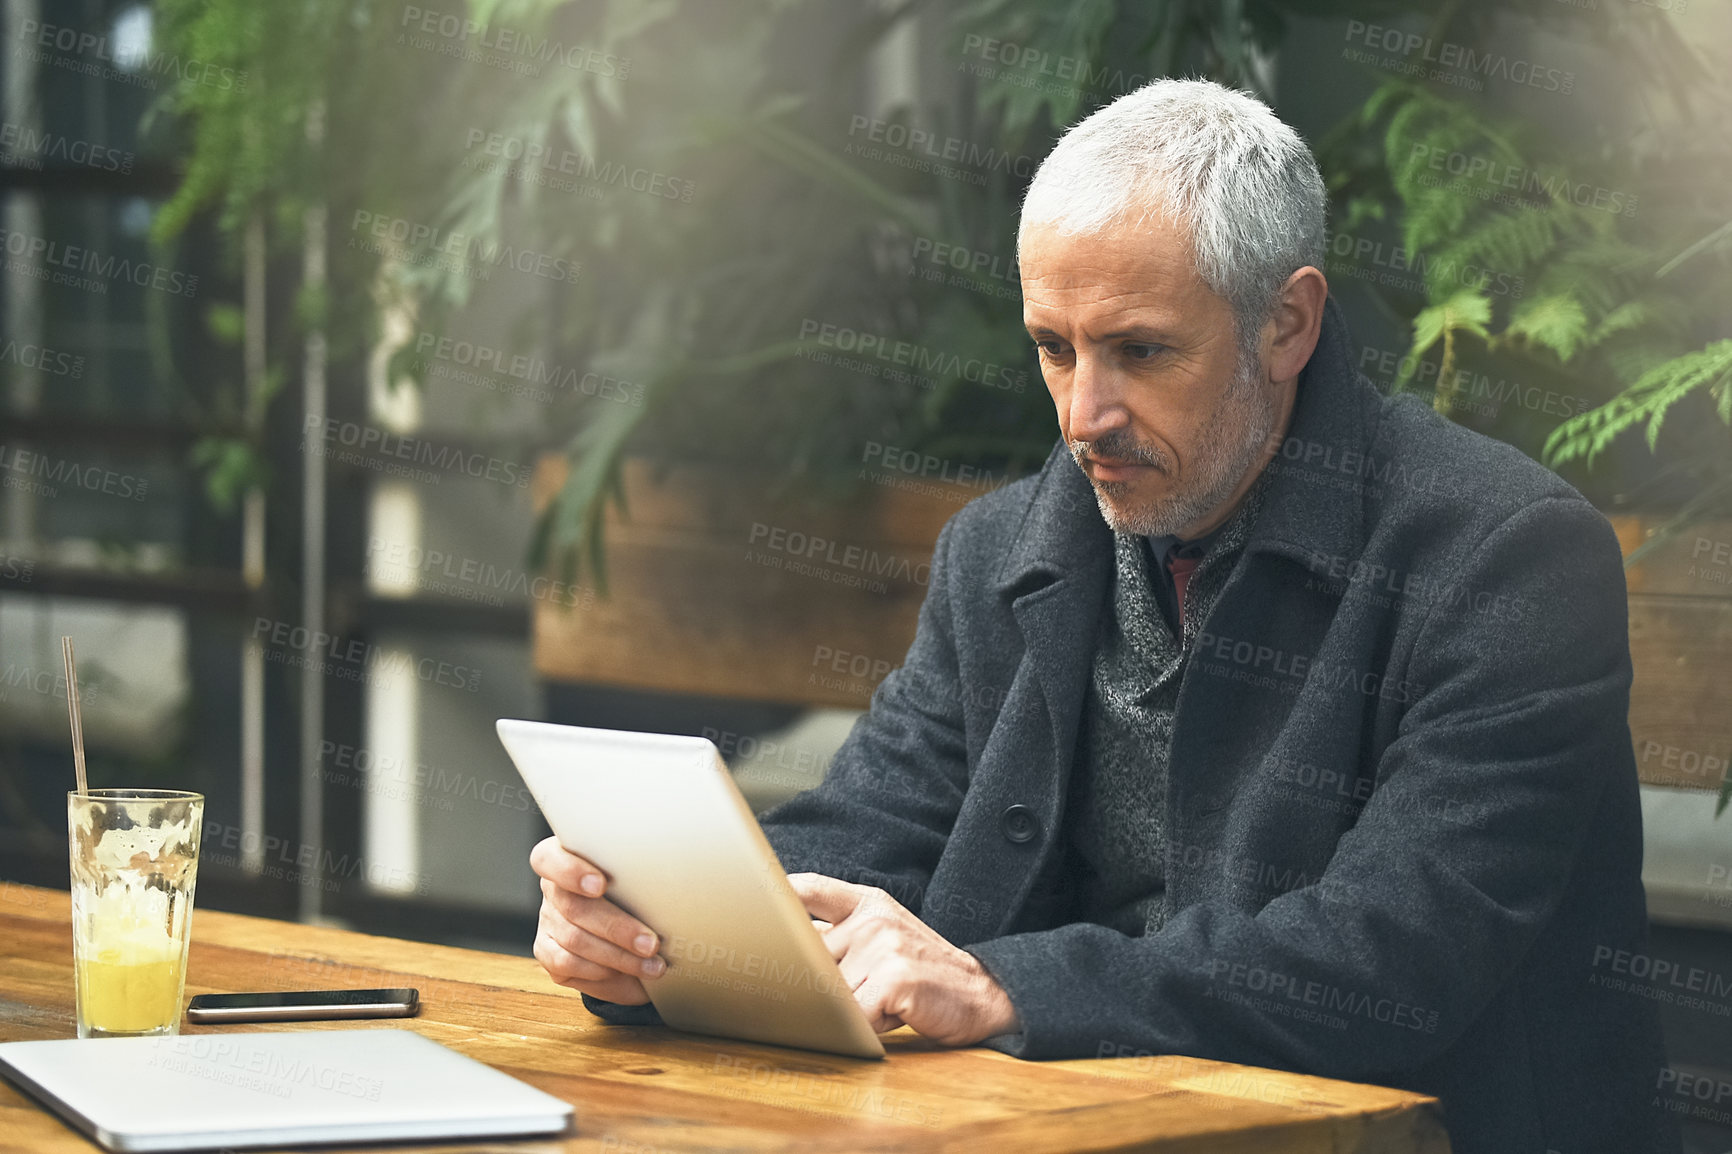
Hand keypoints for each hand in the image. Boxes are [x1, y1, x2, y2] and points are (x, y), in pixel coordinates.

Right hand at [529, 836, 664, 1004]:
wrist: (627, 930)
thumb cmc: (637, 893)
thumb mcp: (640, 877)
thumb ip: (641, 874)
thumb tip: (676, 884)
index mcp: (568, 856)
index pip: (550, 858)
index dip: (571, 871)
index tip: (600, 885)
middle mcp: (553, 888)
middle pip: (573, 906)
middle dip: (617, 928)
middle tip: (651, 943)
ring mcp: (547, 920)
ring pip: (575, 940)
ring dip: (619, 956)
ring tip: (653, 965)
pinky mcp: (547, 951)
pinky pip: (568, 964)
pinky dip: (602, 972)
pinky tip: (629, 974)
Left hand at [788, 873, 1019, 1045]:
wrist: (981, 993)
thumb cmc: (921, 971)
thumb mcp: (883, 936)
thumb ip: (839, 934)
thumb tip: (780, 946)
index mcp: (867, 903)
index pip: (810, 888)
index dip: (776, 892)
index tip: (748, 901)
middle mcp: (872, 918)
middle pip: (807, 955)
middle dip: (814, 984)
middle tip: (842, 994)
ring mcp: (883, 945)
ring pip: (827, 990)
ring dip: (845, 1009)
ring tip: (877, 1004)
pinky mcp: (893, 978)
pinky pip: (851, 1014)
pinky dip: (863, 1026)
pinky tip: (890, 1016)